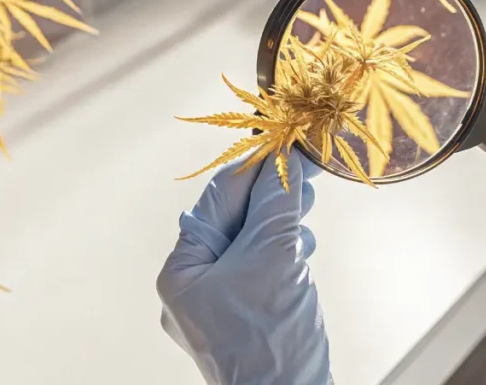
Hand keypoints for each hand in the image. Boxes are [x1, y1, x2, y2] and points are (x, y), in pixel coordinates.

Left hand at [158, 151, 329, 384]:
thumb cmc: (269, 340)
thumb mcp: (274, 257)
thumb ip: (276, 203)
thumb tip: (285, 161)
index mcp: (181, 271)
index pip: (216, 201)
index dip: (252, 168)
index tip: (284, 144)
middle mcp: (194, 288)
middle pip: (233, 222)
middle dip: (271, 197)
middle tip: (304, 173)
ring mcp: (220, 306)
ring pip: (251, 245)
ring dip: (280, 225)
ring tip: (304, 213)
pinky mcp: (248, 318)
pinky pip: (262, 271)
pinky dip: (284, 255)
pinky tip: (301, 252)